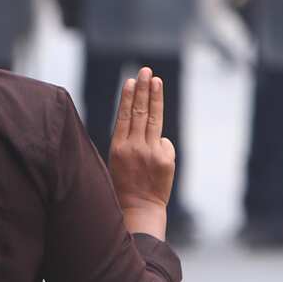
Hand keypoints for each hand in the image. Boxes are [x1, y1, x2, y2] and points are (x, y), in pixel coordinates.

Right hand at [108, 67, 176, 239]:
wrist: (139, 210)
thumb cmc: (124, 185)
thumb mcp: (117, 161)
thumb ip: (129, 141)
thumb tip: (145, 125)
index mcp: (118, 147)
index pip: (124, 115)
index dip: (128, 97)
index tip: (131, 80)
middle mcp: (134, 147)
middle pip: (139, 111)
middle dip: (143, 89)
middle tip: (146, 71)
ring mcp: (151, 152)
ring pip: (153, 119)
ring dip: (155, 98)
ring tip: (155, 80)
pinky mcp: (165, 159)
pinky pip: (164, 143)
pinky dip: (161, 145)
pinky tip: (155, 161)